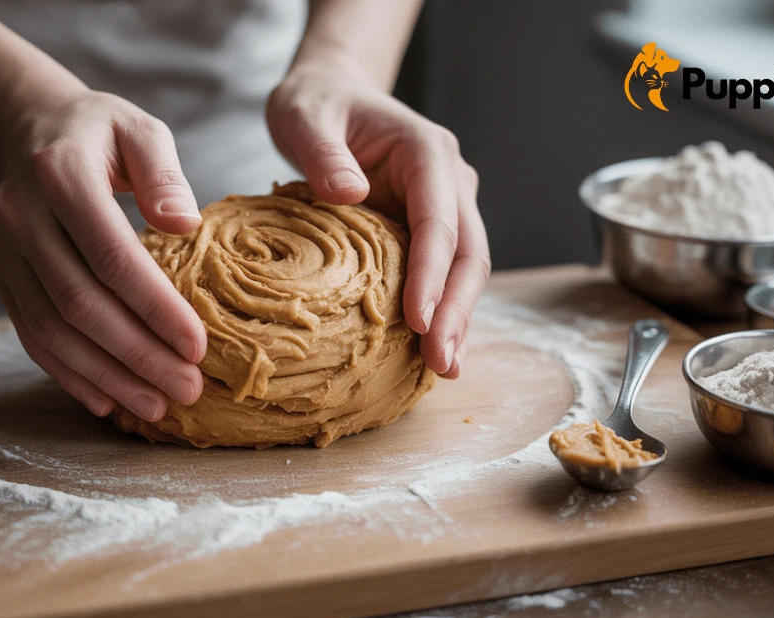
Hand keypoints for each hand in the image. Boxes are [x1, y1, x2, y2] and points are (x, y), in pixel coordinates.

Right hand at [0, 90, 207, 419]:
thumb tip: (184, 225)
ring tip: (156, 406)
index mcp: (60, 175)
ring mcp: (1, 250)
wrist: (29, 129)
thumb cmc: (100, 133)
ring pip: (51, 331)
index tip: (197, 346)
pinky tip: (108, 401)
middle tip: (188, 388)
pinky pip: (31, 336)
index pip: (111, 257)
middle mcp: (20, 216)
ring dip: (106, 377)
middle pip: (80, 303)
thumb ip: (163, 174)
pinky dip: (70, 374)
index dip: (155, 308)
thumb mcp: (140, 131)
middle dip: (137, 355)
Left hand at [266, 62, 489, 378]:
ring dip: (457, 319)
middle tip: (441, 362)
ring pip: (464, 269)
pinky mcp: (429, 227)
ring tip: (442, 369)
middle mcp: (449, 180)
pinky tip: (430, 352)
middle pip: (468, 253)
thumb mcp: (305, 116)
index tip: (420, 320)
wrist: (332, 93)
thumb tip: (348, 194)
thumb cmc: (317, 103)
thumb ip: (323, 154)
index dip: (432, 273)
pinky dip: (440, 310)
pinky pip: (442, 273)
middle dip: (457, 310)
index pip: (439, 220)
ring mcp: (445, 205)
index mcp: (427, 152)